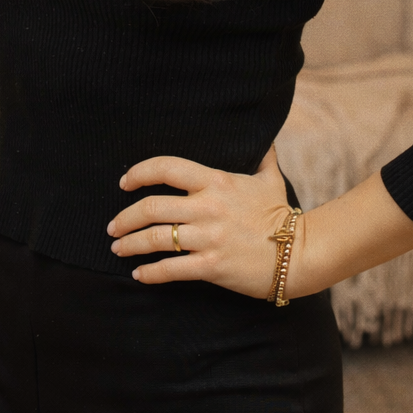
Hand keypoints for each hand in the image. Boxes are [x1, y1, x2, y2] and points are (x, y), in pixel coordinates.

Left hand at [107, 146, 302, 298]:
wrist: (300, 252)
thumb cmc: (281, 215)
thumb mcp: (270, 179)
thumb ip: (263, 156)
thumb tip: (266, 138)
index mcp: (216, 181)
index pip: (167, 168)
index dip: (139, 172)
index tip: (124, 182)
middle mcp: (208, 207)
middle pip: (152, 207)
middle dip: (125, 218)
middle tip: (113, 227)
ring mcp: (209, 237)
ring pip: (156, 239)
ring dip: (131, 245)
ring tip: (119, 248)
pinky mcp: (212, 265)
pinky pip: (172, 269)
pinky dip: (150, 273)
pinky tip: (140, 275)